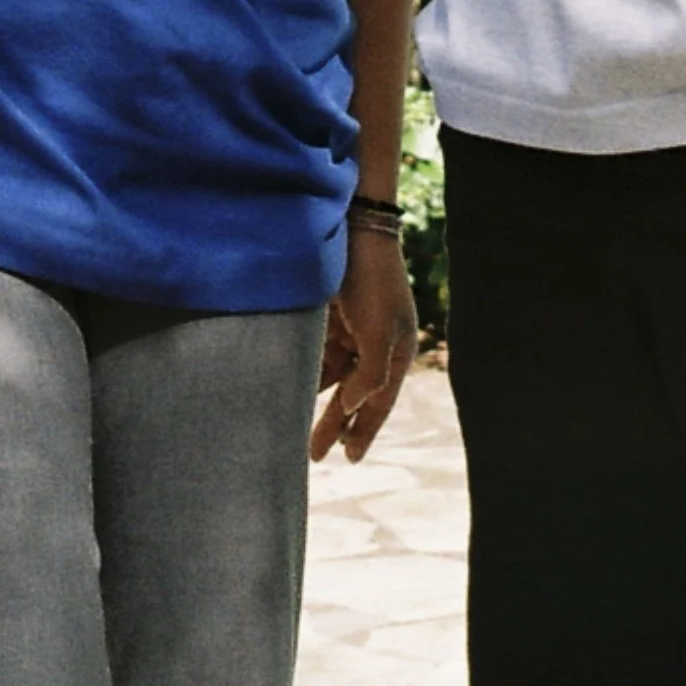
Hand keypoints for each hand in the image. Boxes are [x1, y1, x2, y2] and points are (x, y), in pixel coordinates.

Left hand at [311, 224, 418, 463]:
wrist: (354, 227)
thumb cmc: (373, 280)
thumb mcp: (380, 331)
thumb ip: (370, 374)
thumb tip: (353, 405)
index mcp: (397, 349)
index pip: (380, 401)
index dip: (365, 431)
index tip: (349, 459)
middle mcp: (376, 343)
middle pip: (354, 394)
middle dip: (336, 423)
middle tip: (314, 455)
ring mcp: (353, 329)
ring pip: (331, 375)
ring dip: (317, 398)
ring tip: (293, 426)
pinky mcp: (329, 315)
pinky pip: (316, 352)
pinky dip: (305, 369)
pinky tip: (288, 387)